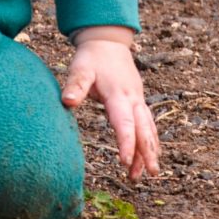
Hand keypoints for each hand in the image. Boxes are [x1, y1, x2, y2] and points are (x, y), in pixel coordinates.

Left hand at [60, 27, 160, 179]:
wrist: (108, 42)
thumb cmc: (92, 58)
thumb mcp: (80, 69)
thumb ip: (75, 85)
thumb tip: (67, 102)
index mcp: (118, 94)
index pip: (124, 123)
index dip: (126, 143)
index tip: (126, 162)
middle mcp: (133, 99)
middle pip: (143, 129)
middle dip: (147, 153)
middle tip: (149, 175)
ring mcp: (138, 100)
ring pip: (149, 128)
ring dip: (150, 150)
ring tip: (151, 173)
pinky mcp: (138, 101)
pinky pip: (148, 123)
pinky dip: (151, 139)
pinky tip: (151, 154)